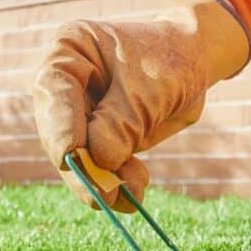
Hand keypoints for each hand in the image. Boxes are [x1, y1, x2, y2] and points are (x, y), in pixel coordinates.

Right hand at [32, 0, 249, 211]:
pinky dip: (117, 183)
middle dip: (82, 167)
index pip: (53, 91)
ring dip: (103, 182)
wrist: (196, 61)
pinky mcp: (99, 139)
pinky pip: (101, 168)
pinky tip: (135, 193)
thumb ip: (122, 122)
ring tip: (131, 194)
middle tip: (98, 196)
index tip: (69, 155)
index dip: (59, 126)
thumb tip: (100, 161)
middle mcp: (66, 86)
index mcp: (67, 54)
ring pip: (80, 158)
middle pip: (61, 133)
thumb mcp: (149, 88)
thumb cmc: (171, 61)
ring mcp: (81, 116)